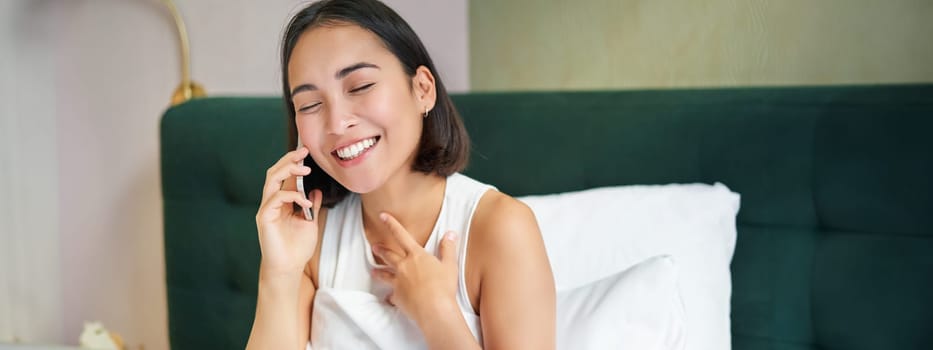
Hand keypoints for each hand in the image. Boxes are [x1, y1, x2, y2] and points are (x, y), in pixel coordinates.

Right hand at [255, 147, 322, 277]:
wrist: (289, 268)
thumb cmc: (298, 248)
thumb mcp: (310, 222)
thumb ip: (312, 206)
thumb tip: (316, 190)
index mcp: (281, 202)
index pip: (283, 176)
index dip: (292, 162)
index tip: (306, 152)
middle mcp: (271, 202)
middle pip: (274, 172)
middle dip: (288, 160)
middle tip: (303, 152)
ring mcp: (266, 209)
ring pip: (271, 180)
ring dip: (288, 171)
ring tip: (305, 170)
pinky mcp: (264, 217)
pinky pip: (275, 198)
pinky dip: (292, 196)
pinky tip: (306, 203)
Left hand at [371, 213, 460, 324]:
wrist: (434, 309)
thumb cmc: (443, 287)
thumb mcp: (449, 265)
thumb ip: (448, 248)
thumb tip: (450, 234)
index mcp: (416, 256)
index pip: (401, 235)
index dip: (391, 224)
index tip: (383, 216)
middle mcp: (404, 267)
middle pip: (389, 255)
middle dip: (381, 250)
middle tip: (374, 246)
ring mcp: (398, 282)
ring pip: (384, 274)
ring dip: (378, 272)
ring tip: (373, 271)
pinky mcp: (397, 297)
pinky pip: (391, 296)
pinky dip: (389, 296)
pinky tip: (388, 298)